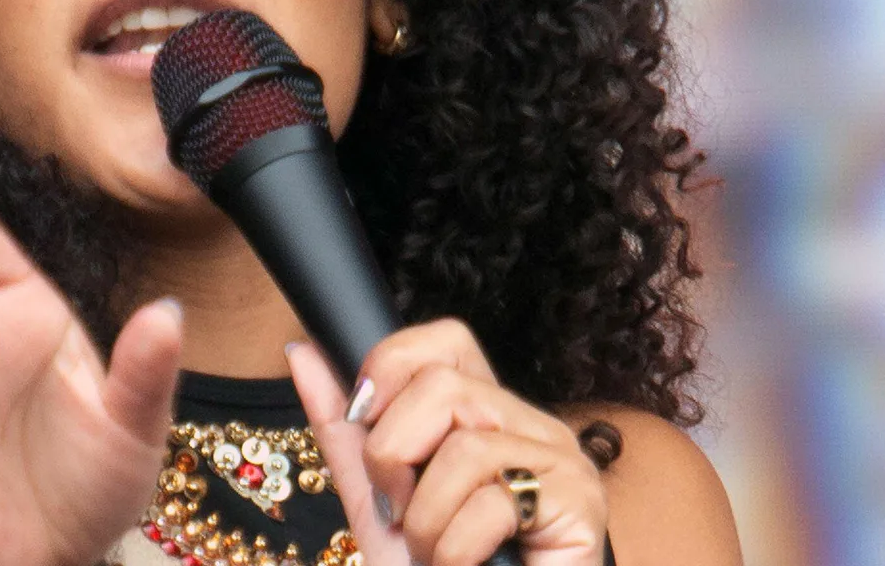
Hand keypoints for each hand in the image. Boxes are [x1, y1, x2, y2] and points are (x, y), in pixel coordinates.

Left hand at [286, 321, 605, 565]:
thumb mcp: (374, 498)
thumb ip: (342, 428)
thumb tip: (301, 351)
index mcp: (487, 417)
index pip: (446, 340)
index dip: (392, 369)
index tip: (367, 427)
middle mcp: (532, 427)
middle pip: (443, 386)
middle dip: (393, 458)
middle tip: (402, 514)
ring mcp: (564, 462)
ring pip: (465, 447)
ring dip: (426, 521)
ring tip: (436, 554)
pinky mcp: (582, 505)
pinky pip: (493, 503)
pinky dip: (455, 552)